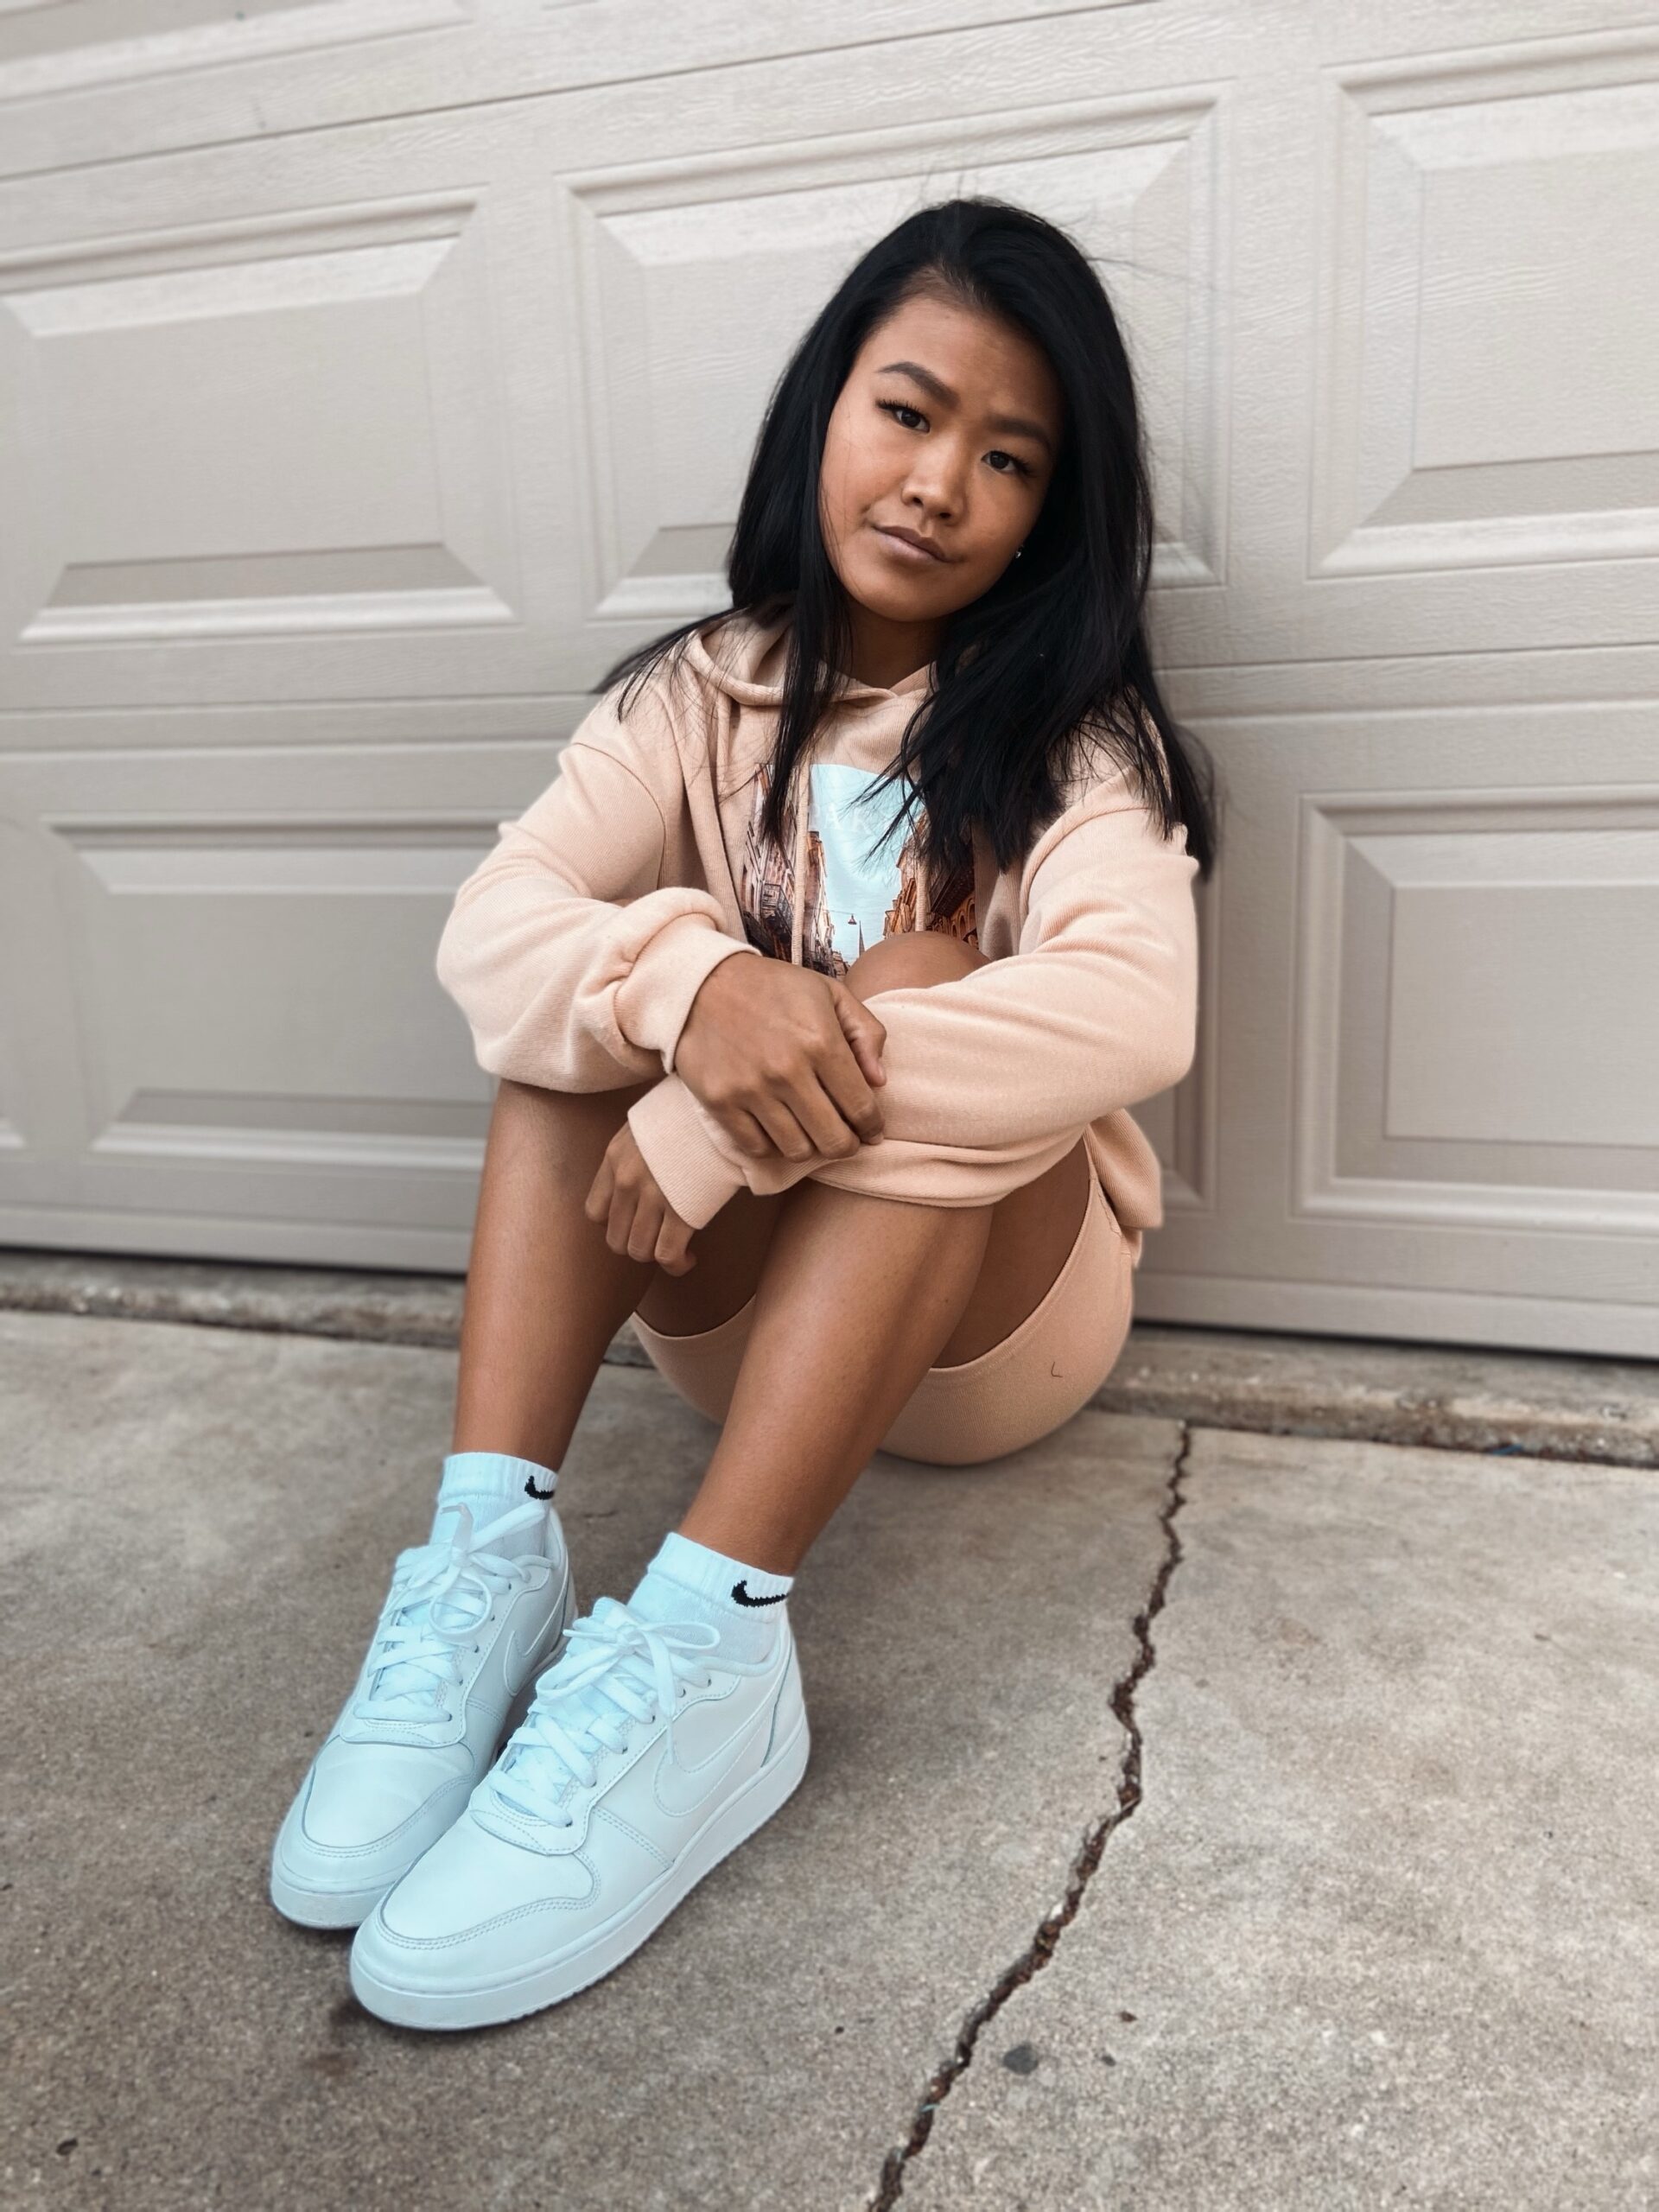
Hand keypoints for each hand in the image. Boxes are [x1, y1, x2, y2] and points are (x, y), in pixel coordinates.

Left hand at [584, 1122, 696, 1274]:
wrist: (719, 1109)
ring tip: (675, 1250)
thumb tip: (645, 1172)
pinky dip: (676, 1264)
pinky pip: (667, 1255)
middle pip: (616, 1238)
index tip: (636, 1221)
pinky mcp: (681, 1212)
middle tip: (658, 1238)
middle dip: (637, 1244)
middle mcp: (627, 1181)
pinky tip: (688, 1258)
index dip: (615, 1224)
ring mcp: (652, 1197)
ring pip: (639, 1250)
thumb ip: (637, 1151)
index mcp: (615, 1158)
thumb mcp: (649, 1123)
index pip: (595, 1212)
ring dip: (656, 1256)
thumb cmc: (690, 1113)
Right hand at [673, 952, 888, 1163]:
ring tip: (810, 1132)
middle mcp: (788, 1070)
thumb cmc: (773, 987)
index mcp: (821, 1041)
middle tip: (845, 1140)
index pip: (862, 1107)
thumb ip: (865, 1032)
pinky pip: (757, 1148)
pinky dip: (772, 1146)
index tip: (872, 1131)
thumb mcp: (829, 993)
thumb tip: (879, 1081)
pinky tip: (777, 1129)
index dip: (873, 1127)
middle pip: (833, 1140)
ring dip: (810, 1147)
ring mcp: (751, 1090)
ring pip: (796, 1150)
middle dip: (847, 1146)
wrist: (701, 983)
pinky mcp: (720, 1102)